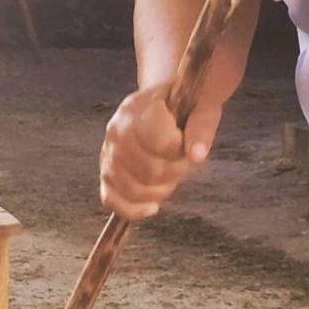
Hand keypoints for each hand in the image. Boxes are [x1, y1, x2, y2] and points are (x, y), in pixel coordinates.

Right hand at [98, 82, 222, 220]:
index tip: (186, 143)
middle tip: (182, 161)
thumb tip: (197, 156)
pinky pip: (111, 199)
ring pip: (131, 189)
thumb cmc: (184, 103)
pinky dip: (132, 209)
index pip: (160, 143)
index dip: (180, 152)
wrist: (163, 100)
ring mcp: (108, 153)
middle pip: (148, 171)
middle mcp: (117, 131)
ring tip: (170, 176)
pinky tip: (151, 207)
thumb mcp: (203, 105)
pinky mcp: (106, 171)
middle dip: (174, 173)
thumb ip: (201, 127)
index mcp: (139, 108)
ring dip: (159, 191)